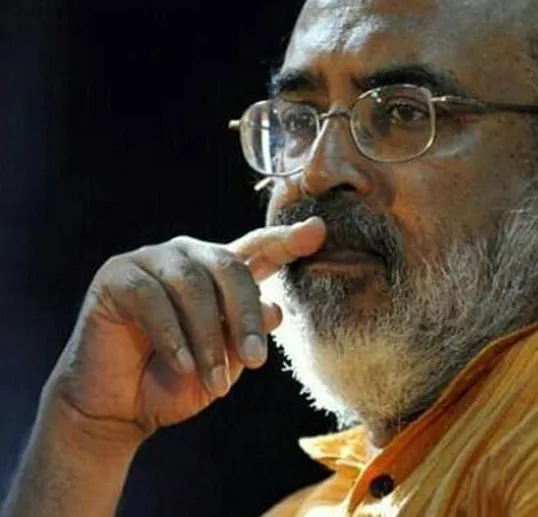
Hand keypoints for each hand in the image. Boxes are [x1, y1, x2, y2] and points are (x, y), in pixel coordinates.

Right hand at [45, 218, 325, 441]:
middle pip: (229, 267)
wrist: (120, 408)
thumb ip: (248, 334)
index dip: (288, 240)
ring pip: (192, 286)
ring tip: (215, 380)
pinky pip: (152, 299)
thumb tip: (275, 310)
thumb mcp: (226, 363)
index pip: (259, 249)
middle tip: (256, 360)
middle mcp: (189, 257)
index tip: (319, 230)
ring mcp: (151, 261)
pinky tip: (183, 364)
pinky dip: (172, 336)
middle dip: (246, 315)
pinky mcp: (117, 276)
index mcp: (220, 272)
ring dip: (208, 337)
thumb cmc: (178, 381)